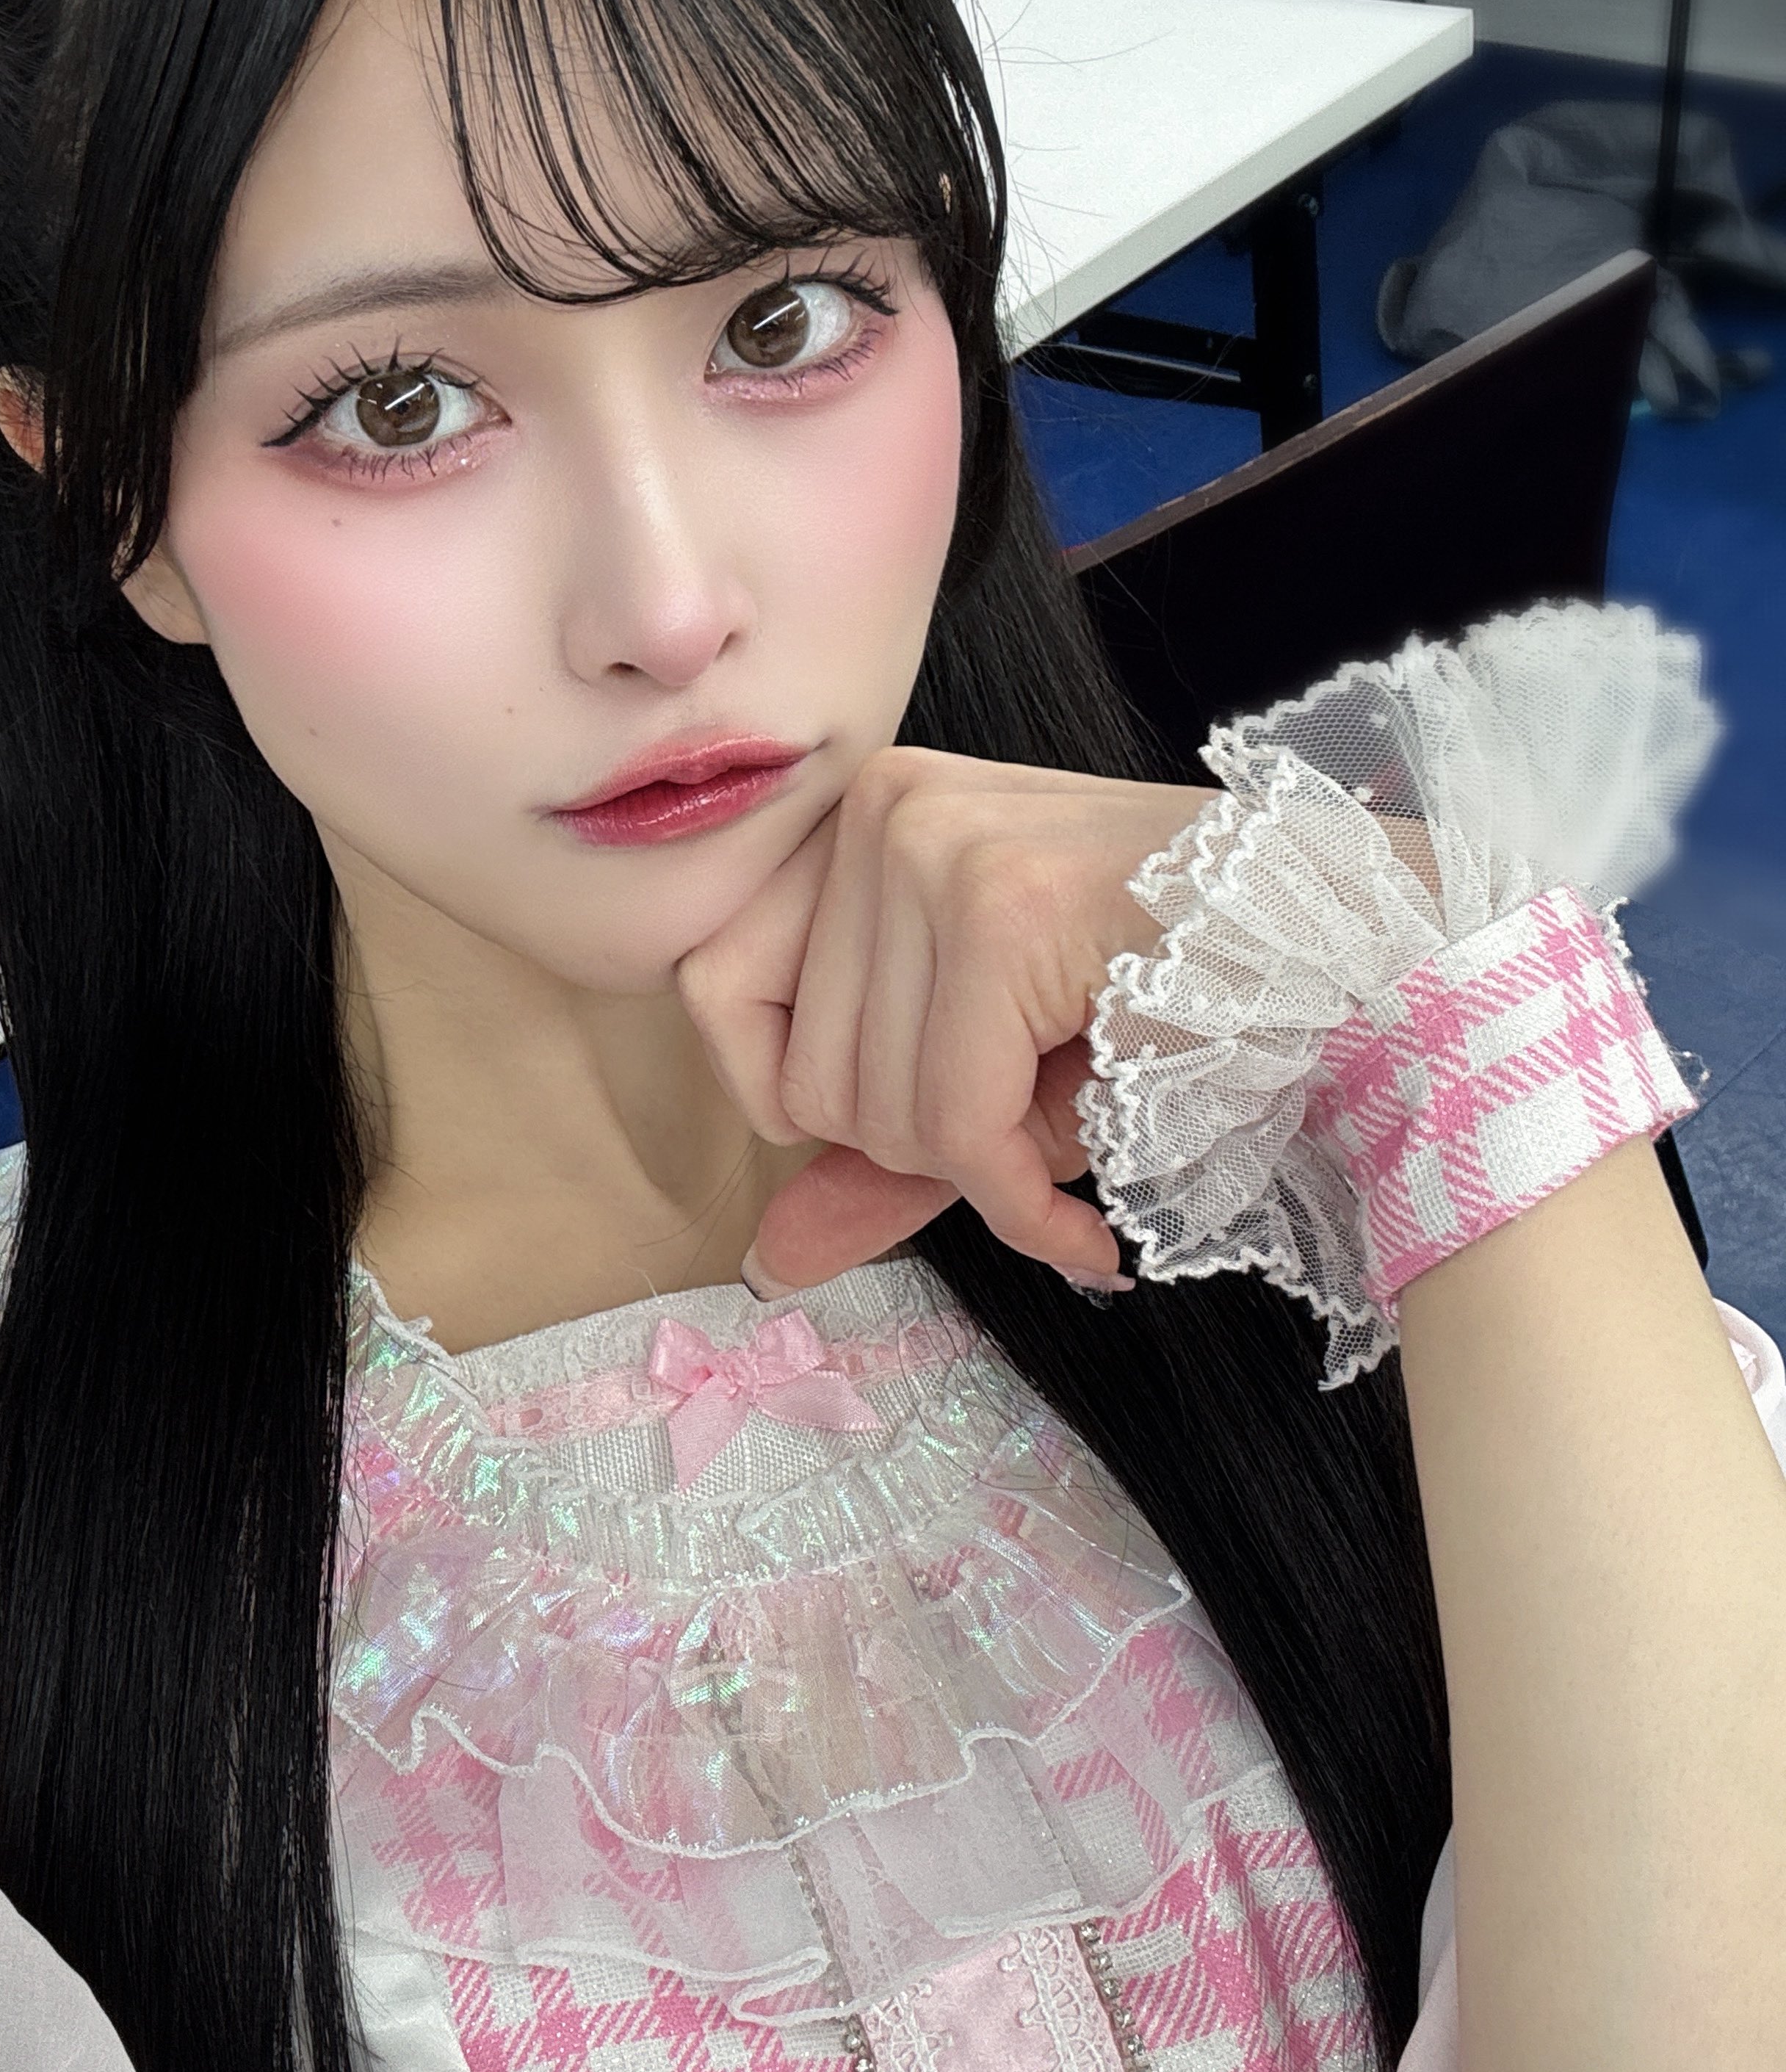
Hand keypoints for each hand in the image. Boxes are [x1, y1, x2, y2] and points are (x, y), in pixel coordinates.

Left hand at [676, 747, 1199, 1293]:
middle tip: (1029, 1123)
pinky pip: (957, 1122)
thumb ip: (879, 1158)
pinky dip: (1023, 1203)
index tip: (913, 1120)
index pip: (717, 986)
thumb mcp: (999, 1075)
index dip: (799, 1095)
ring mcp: (937, 846)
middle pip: (804, 1074)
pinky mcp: (1002, 908)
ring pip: (874, 1110)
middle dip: (920, 1147)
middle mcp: (884, 808)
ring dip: (983, 1169)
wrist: (1354, 945)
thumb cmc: (1181, 996)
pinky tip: (1081, 1223)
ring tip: (1077, 1116)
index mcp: (868, 816)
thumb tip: (767, 1263)